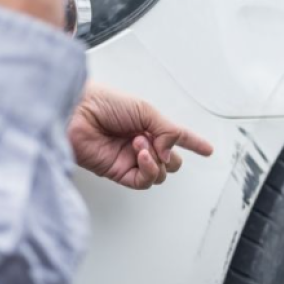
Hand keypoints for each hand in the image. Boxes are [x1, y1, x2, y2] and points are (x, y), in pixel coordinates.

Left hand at [68, 82, 213, 189]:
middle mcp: (142, 144)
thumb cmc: (103, 103)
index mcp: (149, 125)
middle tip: (157, 142)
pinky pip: (144, 181)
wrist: (76, 113)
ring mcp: (131, 159)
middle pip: (172, 162)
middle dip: (171, 154)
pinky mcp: (118, 172)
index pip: (177, 137)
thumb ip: (167, 131)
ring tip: (139, 144)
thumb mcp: (145, 110)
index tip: (207, 150)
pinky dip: (148, 170)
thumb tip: (173, 152)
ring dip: (156, 160)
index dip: (194, 143)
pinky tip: (140, 156)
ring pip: (161, 173)